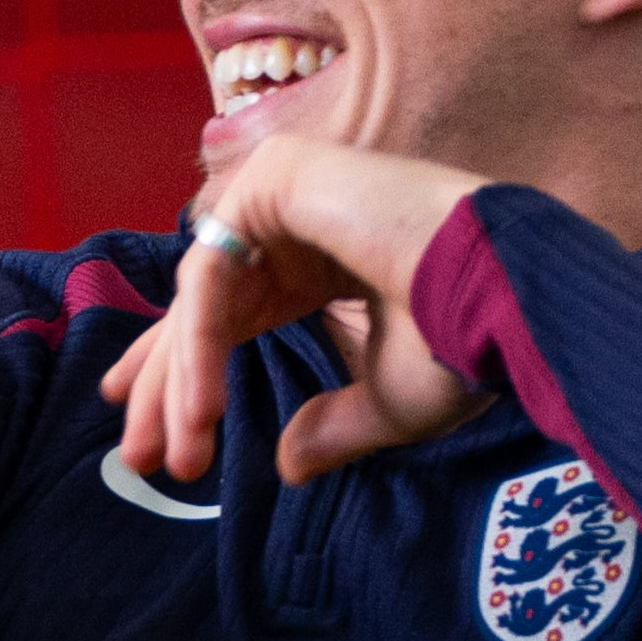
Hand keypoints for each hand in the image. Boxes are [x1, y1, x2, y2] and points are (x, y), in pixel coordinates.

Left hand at [111, 137, 492, 490]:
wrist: (504, 296)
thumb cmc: (466, 341)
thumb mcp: (390, 400)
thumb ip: (333, 427)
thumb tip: (288, 466)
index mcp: (325, 261)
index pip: (232, 308)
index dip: (184, 367)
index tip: (150, 428)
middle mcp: (299, 220)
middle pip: (204, 305)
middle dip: (165, 385)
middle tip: (137, 458)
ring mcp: (285, 186)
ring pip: (201, 296)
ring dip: (179, 384)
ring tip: (169, 457)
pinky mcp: (276, 174)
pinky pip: (211, 275)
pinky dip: (198, 347)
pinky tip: (199, 412)